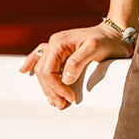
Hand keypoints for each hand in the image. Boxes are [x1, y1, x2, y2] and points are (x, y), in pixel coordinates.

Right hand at [19, 23, 133, 109]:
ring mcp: (56, 46)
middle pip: (43, 72)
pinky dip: (32, 64)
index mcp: (59, 43)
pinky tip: (24, 71)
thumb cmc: (106, 40)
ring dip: (46, 86)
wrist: (114, 33)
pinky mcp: (60, 50)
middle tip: (63, 105)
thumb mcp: (94, 49)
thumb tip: (65, 79)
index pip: (48, 70)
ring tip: (55, 101)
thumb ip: (78, 62)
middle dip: (51, 90)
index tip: (70, 98)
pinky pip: (41, 57)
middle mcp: (54, 43)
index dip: (57, 87)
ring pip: (42, 69)